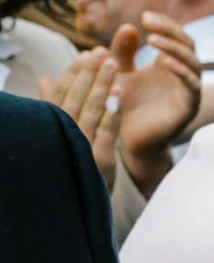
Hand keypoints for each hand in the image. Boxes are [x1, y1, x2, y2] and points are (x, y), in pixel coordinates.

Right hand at [42, 48, 119, 187]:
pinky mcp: (97, 160)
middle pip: (75, 97)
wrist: (71, 210)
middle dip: (89, 72)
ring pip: (90, 109)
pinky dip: (111, 110)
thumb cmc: (64, 168)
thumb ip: (52, 106)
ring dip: (101, 84)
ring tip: (114, 62)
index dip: (74, 73)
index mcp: (49, 127)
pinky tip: (119, 92)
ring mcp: (79, 147)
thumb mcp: (56, 136)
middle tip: (102, 51)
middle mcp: (60, 135)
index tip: (86, 54)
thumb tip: (45, 78)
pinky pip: (105, 131)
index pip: (61, 94)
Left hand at [114, 15, 202, 196]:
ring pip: (194, 63)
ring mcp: (189, 92)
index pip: (177, 37)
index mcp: (170, 65)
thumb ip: (122, 52)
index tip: (144, 16)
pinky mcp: (188, 108)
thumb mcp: (118, 72)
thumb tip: (128, 26)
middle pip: (189, 45)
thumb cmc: (122, 105)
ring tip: (152, 40)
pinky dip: (181, 71)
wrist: (126, 139)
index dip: (165, 24)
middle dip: (171, 31)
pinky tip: (162, 61)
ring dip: (175, 49)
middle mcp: (184, 76)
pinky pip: (193, 86)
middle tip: (148, 22)